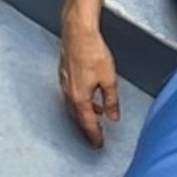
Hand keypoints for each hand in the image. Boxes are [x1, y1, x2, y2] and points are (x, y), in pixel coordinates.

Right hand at [60, 16, 121, 147]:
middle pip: (78, 118)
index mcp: (80, 98)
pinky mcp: (64, 75)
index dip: (94, 136)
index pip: (88, 124)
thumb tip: (113, 116)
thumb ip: (111, 100)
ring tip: (95, 117)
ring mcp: (64, 84)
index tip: (98, 144)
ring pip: (74, 107)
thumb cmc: (92, 51)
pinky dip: (80, 102)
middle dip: (88, 129)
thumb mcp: (109, 79)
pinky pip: (72, 96)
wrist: (77, 32)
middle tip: (95, 137)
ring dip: (84, 115)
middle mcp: (69, 94)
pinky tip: (88, 97)